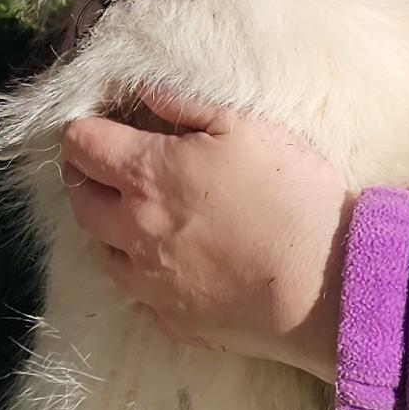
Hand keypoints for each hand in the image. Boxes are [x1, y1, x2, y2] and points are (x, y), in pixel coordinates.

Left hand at [58, 89, 353, 379]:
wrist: (327, 284)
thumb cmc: (291, 193)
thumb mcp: (245, 125)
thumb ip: (185, 102)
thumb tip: (142, 90)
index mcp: (147, 176)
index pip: (82, 147)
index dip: (82, 130)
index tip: (94, 124)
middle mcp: (134, 231)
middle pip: (81, 201)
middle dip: (83, 177)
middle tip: (102, 164)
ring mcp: (150, 282)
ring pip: (102, 251)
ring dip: (107, 227)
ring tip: (132, 213)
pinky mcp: (173, 320)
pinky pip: (139, 293)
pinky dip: (142, 272)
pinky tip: (169, 262)